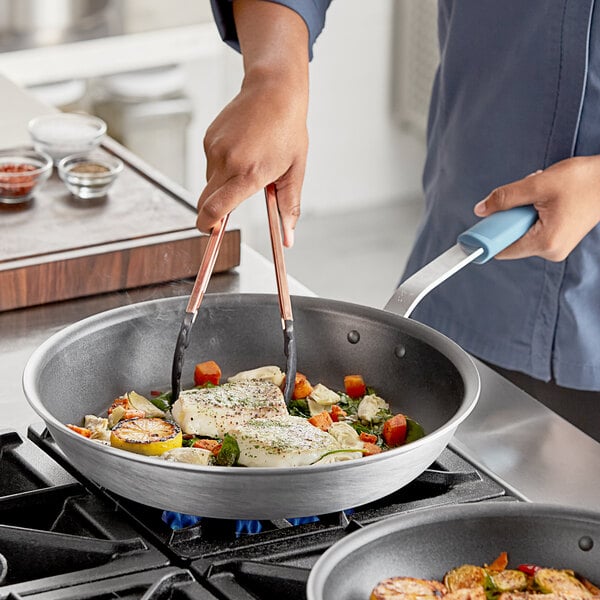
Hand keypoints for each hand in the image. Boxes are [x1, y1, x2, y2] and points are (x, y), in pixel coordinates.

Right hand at [196, 0, 308, 246]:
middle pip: (204, 201)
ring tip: (248, 166)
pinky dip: (222, 166)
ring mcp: (215, 149)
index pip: (214, 209)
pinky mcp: (208, 138)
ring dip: (222, 185)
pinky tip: (241, 151)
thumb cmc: (288, 131)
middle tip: (228, 211)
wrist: (273, 91)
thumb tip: (288, 238)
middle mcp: (227, 162)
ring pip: (209, 182)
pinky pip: (210, 163)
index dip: (208, 226)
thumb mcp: (294, 172)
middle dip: (212, 212)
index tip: (211, 232)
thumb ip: (288, 207)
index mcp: (248, 175)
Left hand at [474, 155, 599, 260]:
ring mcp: (556, 247)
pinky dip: (533, 214)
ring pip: (522, 232)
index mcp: (545, 243)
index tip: (477, 228)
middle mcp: (551, 251)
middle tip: (527, 198)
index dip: (487, 238)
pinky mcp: (559, 239)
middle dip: (511, 217)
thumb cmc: (583, 181)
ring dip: (523, 212)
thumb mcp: (537, 185)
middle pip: (511, 240)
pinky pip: (533, 229)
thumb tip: (482, 209)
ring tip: (543, 196)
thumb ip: (506, 198)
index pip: (502, 249)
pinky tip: (547, 200)